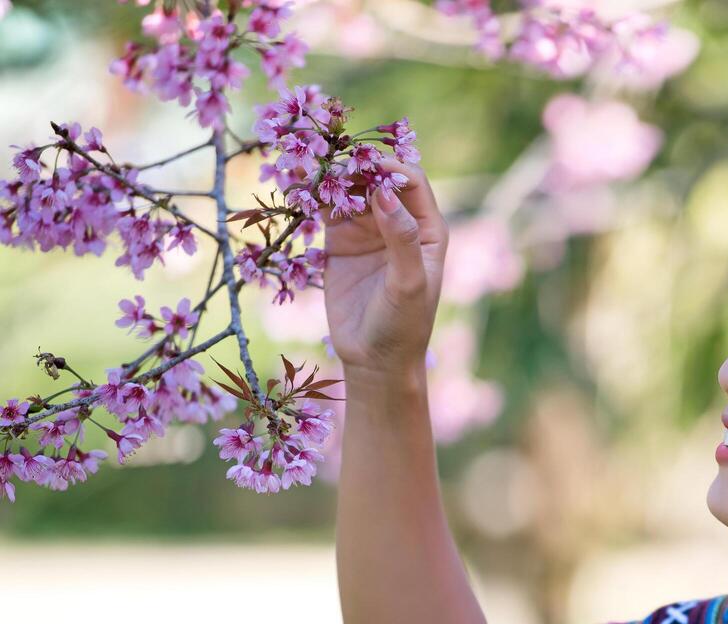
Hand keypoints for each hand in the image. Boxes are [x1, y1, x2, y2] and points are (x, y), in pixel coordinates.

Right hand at [322, 158, 448, 375]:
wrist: (374, 359)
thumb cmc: (403, 325)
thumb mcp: (408, 284)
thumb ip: (402, 238)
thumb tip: (385, 192)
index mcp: (428, 229)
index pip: (410, 182)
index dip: (388, 166)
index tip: (362, 162)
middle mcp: (399, 222)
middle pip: (376, 178)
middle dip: (353, 163)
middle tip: (326, 153)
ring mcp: (368, 229)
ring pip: (349, 188)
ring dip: (329, 172)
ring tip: (304, 157)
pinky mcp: (339, 240)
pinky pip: (325, 207)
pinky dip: (311, 191)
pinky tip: (294, 177)